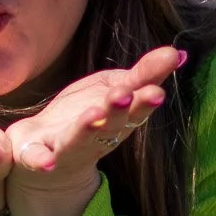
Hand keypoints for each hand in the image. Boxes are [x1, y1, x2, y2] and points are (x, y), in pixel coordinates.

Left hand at [5, 46, 183, 194]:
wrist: (44, 150)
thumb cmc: (87, 115)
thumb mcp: (116, 88)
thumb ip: (144, 74)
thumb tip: (178, 52)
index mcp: (117, 119)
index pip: (134, 110)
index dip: (144, 102)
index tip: (156, 91)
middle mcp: (95, 136)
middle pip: (110, 125)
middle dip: (118, 111)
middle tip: (124, 94)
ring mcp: (66, 146)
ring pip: (78, 139)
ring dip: (86, 129)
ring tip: (94, 115)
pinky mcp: (37, 154)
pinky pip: (39, 158)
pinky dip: (43, 160)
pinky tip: (47, 162)